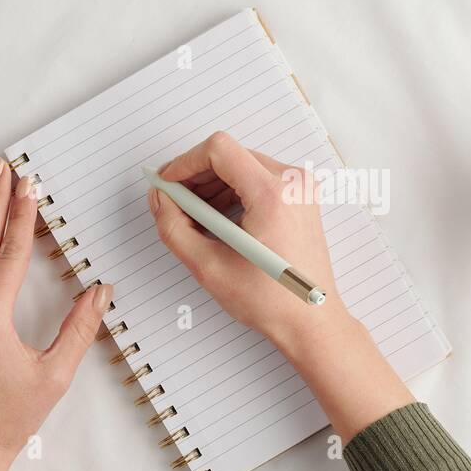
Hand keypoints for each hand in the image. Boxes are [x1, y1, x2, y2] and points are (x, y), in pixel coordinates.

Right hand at [150, 132, 412, 440]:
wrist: (311, 320)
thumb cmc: (270, 301)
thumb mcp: (208, 266)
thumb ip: (173, 227)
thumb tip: (159, 198)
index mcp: (273, 194)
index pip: (218, 150)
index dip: (184, 163)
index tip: (167, 183)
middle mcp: (292, 183)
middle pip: (230, 155)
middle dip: (196, 176)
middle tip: (174, 203)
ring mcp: (301, 188)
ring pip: (243, 164)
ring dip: (213, 184)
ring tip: (196, 218)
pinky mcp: (301, 197)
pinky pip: (259, 178)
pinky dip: (234, 191)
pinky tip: (220, 219)